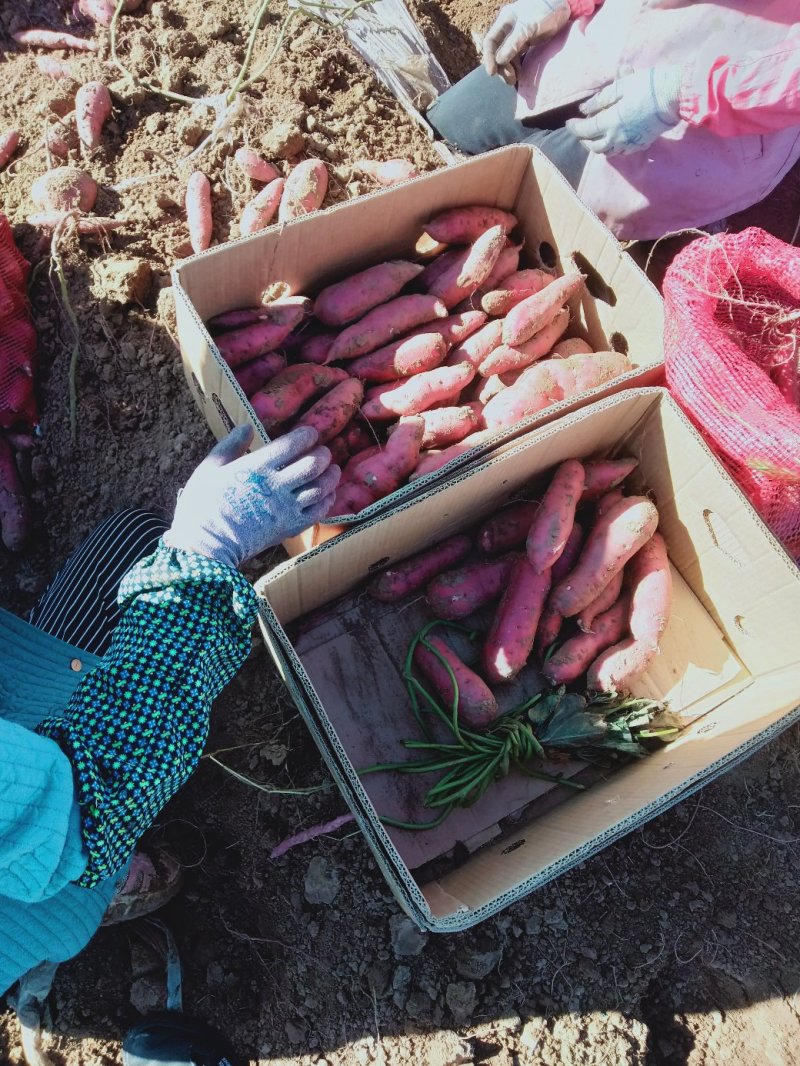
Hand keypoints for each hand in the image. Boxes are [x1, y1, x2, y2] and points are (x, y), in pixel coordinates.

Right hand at [165, 425, 340, 567]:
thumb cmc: (202, 505)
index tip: (310, 434)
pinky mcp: (290, 528)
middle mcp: (277, 485)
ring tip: (332, 470)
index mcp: (257, 467)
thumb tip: (247, 427)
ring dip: (331, 476)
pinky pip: (318, 512)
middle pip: (314, 464)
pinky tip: (328, 495)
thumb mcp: (209, 468)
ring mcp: (286, 508)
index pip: (293, 444)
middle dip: (323, 455)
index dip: (307, 436)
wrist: (205, 545)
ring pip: (321, 488)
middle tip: (323, 452)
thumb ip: (230, 445)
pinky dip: (327, 501)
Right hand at [482, 0, 570, 76]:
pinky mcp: (526, 43)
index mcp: (505, 21)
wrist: (562, 7)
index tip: (492, 73)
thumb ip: (514, 43)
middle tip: (509, 80)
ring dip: (509, 70)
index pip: (491, 41)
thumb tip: (500, 61)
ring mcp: (517, 37)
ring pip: (507, 57)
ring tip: (514, 81)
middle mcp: (508, 30)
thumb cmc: (544, 11)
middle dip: (501, 67)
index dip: (489, 57)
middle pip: (498, 52)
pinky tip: (520, 75)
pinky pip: (517, 58)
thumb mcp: (528, 27)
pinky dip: (517, 67)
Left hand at [566, 66, 682, 155]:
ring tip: (593, 138)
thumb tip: (584, 108)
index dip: (575, 128)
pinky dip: (612, 149)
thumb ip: (600, 99)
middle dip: (583, 140)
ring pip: (607, 152)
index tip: (569, 122)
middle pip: (594, 146)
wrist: (675, 96)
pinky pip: (621, 152)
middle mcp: (617, 137)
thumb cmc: (648, 86)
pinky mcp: (640, 144)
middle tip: (579, 132)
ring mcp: (629, 143)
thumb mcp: (621, 86)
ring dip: (596, 147)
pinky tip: (612, 141)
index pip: (586, 130)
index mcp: (610, 122)